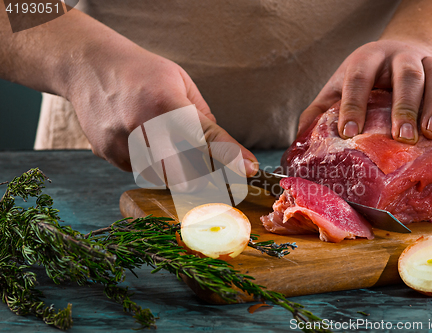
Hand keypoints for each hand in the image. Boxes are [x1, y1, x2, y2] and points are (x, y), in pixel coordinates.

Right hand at [65, 41, 258, 175]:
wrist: (89, 66)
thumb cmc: (141, 71)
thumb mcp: (180, 82)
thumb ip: (202, 117)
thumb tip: (223, 148)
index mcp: (167, 104)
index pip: (206, 138)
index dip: (231, 156)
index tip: (249, 169)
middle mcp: (144, 127)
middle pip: (187, 171)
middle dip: (205, 176)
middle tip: (210, 169)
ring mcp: (124, 144)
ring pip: (165, 178)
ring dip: (176, 171)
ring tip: (166, 143)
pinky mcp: (109, 154)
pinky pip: (142, 172)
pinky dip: (152, 164)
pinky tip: (144, 141)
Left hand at [298, 40, 431, 142]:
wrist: (401, 51)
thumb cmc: (364, 77)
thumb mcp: (339, 86)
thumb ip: (320, 110)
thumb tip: (298, 141)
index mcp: (366, 60)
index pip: (357, 80)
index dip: (352, 105)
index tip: (347, 133)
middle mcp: (400, 57)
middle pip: (404, 77)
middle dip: (403, 106)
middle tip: (402, 135)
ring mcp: (429, 64)